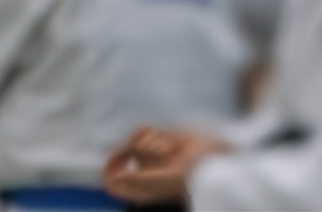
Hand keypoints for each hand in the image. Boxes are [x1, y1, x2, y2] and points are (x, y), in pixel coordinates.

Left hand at [102, 127, 228, 203]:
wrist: (212, 156)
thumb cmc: (192, 174)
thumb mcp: (166, 179)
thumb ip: (140, 180)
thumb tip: (115, 180)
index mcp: (142, 190)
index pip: (112, 182)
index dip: (109, 169)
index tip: (116, 158)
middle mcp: (142, 175)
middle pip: (122, 155)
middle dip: (142, 149)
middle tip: (164, 153)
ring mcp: (148, 158)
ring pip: (133, 141)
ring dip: (154, 142)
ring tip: (172, 151)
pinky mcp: (156, 142)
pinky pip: (141, 131)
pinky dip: (153, 132)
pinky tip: (168, 139)